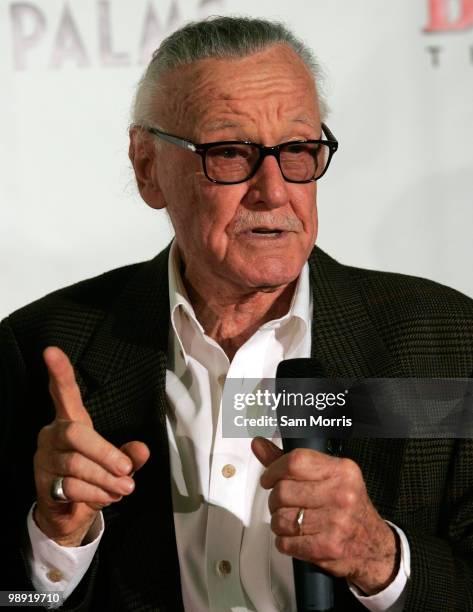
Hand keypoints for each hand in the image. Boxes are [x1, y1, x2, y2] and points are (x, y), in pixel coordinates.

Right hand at [33, 347, 149, 546]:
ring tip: (124, 487)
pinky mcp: (42, 483)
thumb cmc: (94, 478)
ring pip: (76, 464)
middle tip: (127, 469)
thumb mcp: (117, 464)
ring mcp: (45, 458)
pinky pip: (71, 486)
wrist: (69, 514)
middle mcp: (53, 435)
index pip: (64, 393)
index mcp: (72, 420)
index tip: (51, 350)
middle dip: (105, 452)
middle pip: (75, 434)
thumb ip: (130, 455)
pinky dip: (95, 493)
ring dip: (105, 479)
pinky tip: (107, 496)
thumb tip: (142, 449)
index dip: (59, 373)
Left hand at [251, 437, 398, 594]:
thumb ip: (290, 462)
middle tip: (283, 504)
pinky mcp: (328, 547)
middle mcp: (342, 494)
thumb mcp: (327, 477)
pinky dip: (284, 541)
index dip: (273, 470)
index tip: (268, 479)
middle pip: (283, 491)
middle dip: (275, 500)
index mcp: (341, 471)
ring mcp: (336, 522)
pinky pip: (286, 542)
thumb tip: (259, 444)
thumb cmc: (348, 507)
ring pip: (280, 518)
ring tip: (292, 521)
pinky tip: (296, 537)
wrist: (374, 546)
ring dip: (278, 522)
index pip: (294, 462)